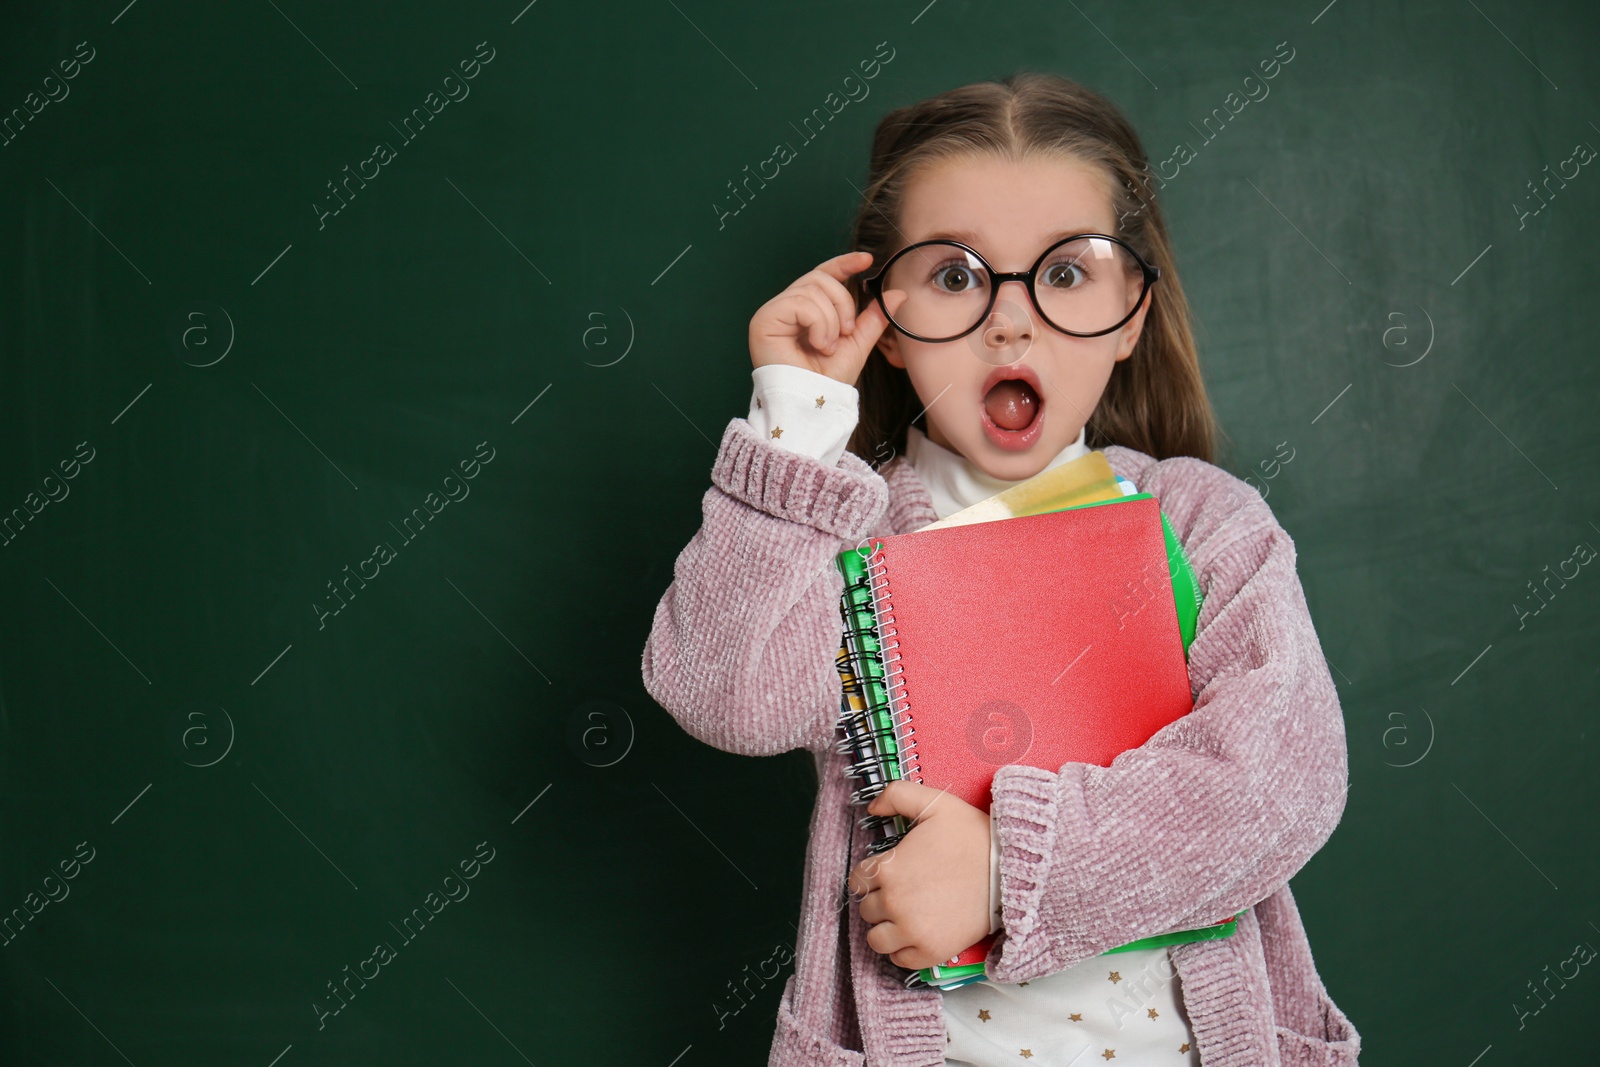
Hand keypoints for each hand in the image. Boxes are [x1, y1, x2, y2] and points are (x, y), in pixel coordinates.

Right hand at [748, 251, 907, 385]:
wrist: (812, 406)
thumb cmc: (827, 381)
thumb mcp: (857, 344)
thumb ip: (873, 318)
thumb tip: (897, 294)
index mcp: (804, 311)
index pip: (822, 275)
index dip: (843, 264)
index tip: (866, 260)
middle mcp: (785, 307)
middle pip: (820, 278)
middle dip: (843, 303)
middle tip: (846, 333)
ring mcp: (772, 312)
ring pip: (812, 289)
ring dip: (831, 320)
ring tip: (828, 346)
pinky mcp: (764, 320)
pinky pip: (800, 303)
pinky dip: (818, 323)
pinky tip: (818, 345)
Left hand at [846, 780, 991, 970]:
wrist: (1011, 870)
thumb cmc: (972, 836)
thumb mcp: (935, 803)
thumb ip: (896, 795)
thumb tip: (871, 807)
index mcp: (889, 868)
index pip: (858, 880)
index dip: (872, 876)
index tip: (890, 875)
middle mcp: (894, 903)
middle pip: (867, 910)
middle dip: (881, 900)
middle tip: (904, 893)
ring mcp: (912, 931)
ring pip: (876, 939)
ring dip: (886, 928)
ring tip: (905, 916)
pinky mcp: (932, 951)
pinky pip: (900, 960)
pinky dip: (904, 950)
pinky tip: (917, 933)